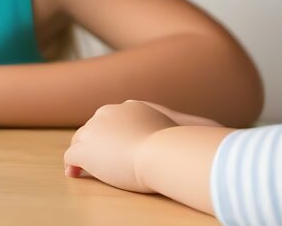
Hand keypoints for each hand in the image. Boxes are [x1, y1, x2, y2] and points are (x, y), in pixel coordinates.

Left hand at [63, 100, 181, 192]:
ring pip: (79, 141)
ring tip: (80, 167)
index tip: (113, 143)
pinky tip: (75, 173)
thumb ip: (185, 123)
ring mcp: (93, 131)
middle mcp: (108, 113)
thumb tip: (210, 124)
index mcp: (129, 107)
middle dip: (93, 141)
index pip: (113, 118)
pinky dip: (72, 165)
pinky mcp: (84, 150)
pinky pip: (71, 156)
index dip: (111, 132)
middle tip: (95, 158)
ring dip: (81, 153)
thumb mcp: (183, 126)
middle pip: (93, 127)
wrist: (162, 153)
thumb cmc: (177, 145)